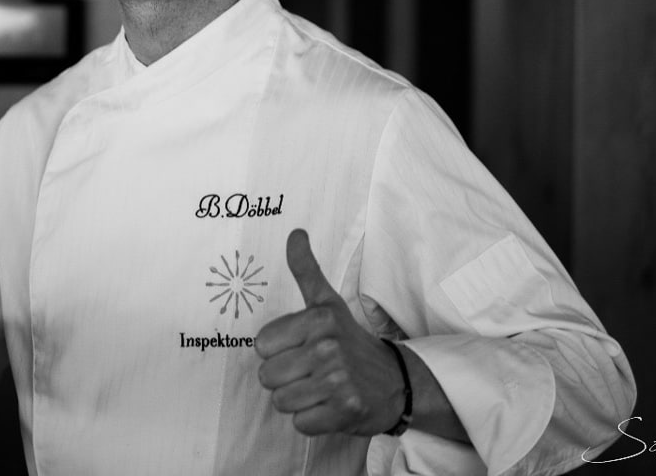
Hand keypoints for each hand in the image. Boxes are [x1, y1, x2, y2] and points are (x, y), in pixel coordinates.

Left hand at [254, 229, 403, 435]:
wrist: (394, 379)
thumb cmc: (349, 340)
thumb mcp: (327, 302)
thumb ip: (306, 269)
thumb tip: (294, 233)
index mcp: (318, 318)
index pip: (261, 346)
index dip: (276, 351)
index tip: (300, 348)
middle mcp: (328, 347)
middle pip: (268, 377)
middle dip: (285, 378)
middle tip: (310, 371)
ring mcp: (338, 380)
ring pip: (282, 401)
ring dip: (298, 400)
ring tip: (320, 388)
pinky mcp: (345, 410)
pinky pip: (301, 423)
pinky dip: (313, 420)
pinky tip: (330, 405)